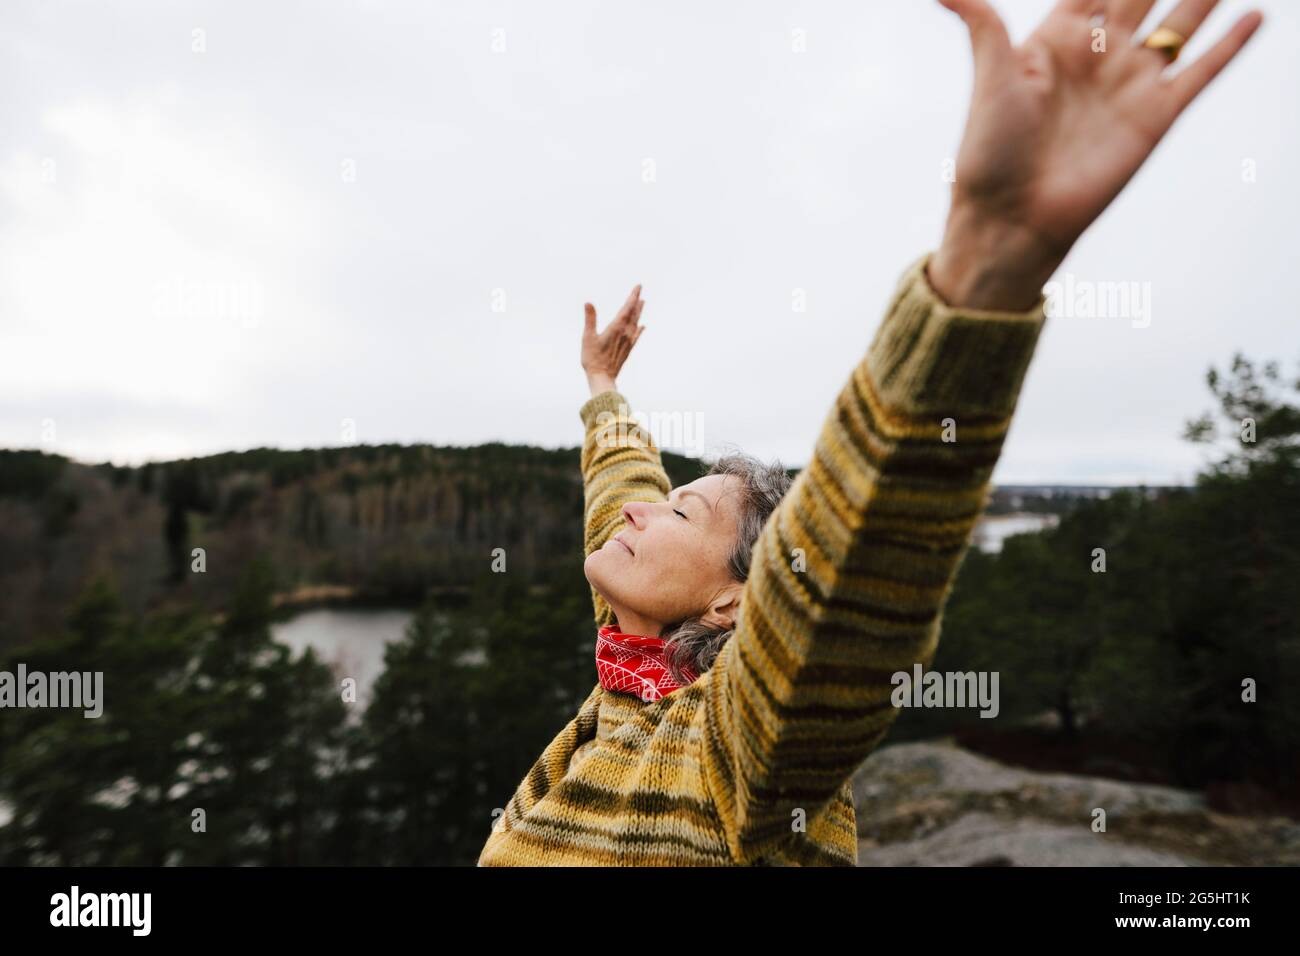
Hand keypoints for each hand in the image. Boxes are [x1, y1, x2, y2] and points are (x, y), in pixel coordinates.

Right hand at [582, 284, 644, 395]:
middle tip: (640, 291)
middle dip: (636, 302)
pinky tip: (642, 327)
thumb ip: (590, 319)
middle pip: (633, 314)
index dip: (633, 297)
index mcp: (616, 328)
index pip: (627, 308)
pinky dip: (640, 329)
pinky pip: (636, 336)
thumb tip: (588, 303)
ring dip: (638, 313)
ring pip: (636, 323)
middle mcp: (625, 334)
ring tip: (642, 303)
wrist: (602, 378)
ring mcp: (628, 342)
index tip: (638, 287)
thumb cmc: (592, 358)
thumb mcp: (588, 337)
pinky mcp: (627, 350)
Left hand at [930, 0, 1263, 310]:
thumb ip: (981, 21)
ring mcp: (1131, 84)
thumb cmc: (990, 150)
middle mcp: (1100, 55)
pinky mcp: (1157, 116)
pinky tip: (1254, 15)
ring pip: (1182, 21)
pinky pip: (1202, 70)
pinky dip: (1231, 44)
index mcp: (1059, 37)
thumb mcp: (990, 74)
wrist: (1013, 218)